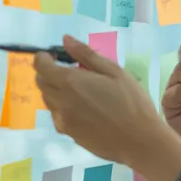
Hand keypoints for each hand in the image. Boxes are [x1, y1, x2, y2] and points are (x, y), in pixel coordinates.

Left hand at [34, 36, 180, 180]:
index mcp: (70, 82)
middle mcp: (61, 101)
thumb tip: (65, 39)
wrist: (140, 141)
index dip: (44, 58)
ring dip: (56, 90)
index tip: (56, 56)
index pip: (41, 66)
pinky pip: (57, 116)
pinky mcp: (69, 134)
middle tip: (72, 71)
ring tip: (81, 91)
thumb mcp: (114, 71)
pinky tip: (84, 109)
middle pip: (41, 83)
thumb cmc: (132, 102)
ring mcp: (63, 120)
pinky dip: (63, 108)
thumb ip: (86, 54)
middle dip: (49, 73)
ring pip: (48, 100)